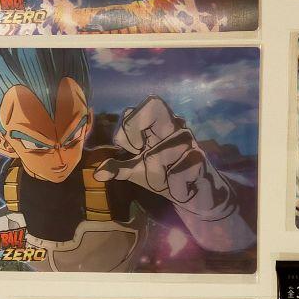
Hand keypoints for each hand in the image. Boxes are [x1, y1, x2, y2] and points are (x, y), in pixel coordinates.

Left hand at [93, 96, 229, 212]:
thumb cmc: (167, 177)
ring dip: (157, 171)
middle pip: (154, 103)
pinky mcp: (200, 160)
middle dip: (135, 126)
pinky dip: (175, 187)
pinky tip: (179, 190)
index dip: (126, 126)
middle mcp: (174, 126)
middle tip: (138, 150)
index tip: (130, 148)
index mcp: (157, 126)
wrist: (200, 195)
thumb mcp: (138, 172)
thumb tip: (98, 173)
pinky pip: (178, 172)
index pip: (134, 109)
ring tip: (163, 181)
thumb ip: (120, 168)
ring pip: (161, 149)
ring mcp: (189, 141)